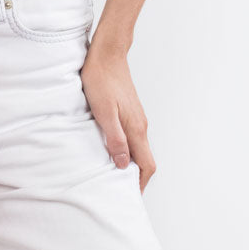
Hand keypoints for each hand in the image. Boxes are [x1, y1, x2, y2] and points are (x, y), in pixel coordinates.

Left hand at [79, 39, 155, 190]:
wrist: (107, 54)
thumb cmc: (102, 80)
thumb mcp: (104, 112)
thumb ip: (115, 138)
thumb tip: (122, 164)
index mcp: (136, 128)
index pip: (147, 164)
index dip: (140, 183)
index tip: (129, 196)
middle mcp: (140, 125)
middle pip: (144, 159)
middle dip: (134, 177)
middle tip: (118, 189)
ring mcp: (136, 117)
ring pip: (138, 148)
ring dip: (128, 162)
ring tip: (111, 172)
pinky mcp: (129, 111)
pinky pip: (132, 137)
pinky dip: (125, 149)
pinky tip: (110, 149)